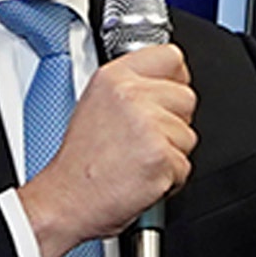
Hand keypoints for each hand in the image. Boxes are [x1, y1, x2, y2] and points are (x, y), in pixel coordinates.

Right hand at [16, 44, 196, 256]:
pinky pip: (185, 166)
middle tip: (144, 139)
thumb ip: (131, 87)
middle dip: (174, 122)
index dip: (174, 80)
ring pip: (189, 135)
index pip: (171, 57)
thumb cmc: (80, 162)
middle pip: (187, 97)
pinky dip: (170, 179)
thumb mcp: (96, 104)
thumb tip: (164, 83)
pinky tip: (142, 176)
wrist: (66, 200)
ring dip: (171, 153)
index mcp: (114, 77)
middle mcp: (131, 95)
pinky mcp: (161, 155)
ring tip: (139, 159)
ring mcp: (148, 124)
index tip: (166, 95)